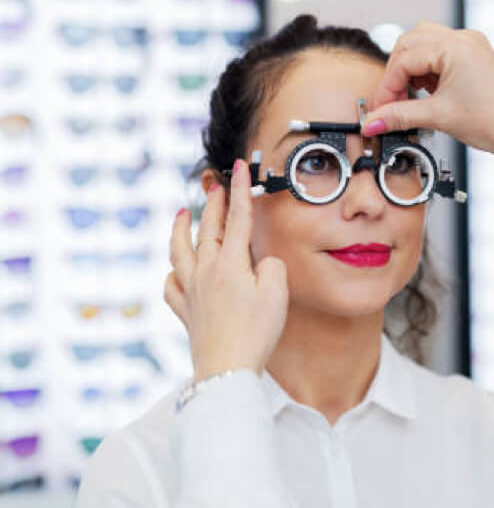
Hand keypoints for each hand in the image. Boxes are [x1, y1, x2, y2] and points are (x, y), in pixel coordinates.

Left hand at [163, 160, 288, 381]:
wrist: (227, 369)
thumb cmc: (256, 332)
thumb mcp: (278, 292)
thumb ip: (270, 266)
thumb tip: (259, 263)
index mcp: (229, 263)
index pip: (236, 218)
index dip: (239, 190)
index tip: (237, 167)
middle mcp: (205, 272)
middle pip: (206, 229)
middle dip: (212, 203)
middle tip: (215, 185)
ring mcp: (191, 292)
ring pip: (178, 252)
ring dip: (180, 230)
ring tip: (180, 214)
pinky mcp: (185, 312)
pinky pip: (170, 287)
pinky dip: (172, 274)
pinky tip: (174, 272)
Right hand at [362, 21, 493, 165]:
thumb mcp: (439, 118)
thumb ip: (400, 116)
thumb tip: (373, 121)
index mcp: (455, 47)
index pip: (404, 59)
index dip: (387, 86)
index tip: (380, 109)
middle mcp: (463, 39)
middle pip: (409, 44)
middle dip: (396, 74)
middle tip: (391, 103)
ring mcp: (471, 45)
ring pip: (423, 45)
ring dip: (410, 70)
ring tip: (411, 98)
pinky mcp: (475, 56)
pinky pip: (440, 53)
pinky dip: (427, 71)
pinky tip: (427, 94)